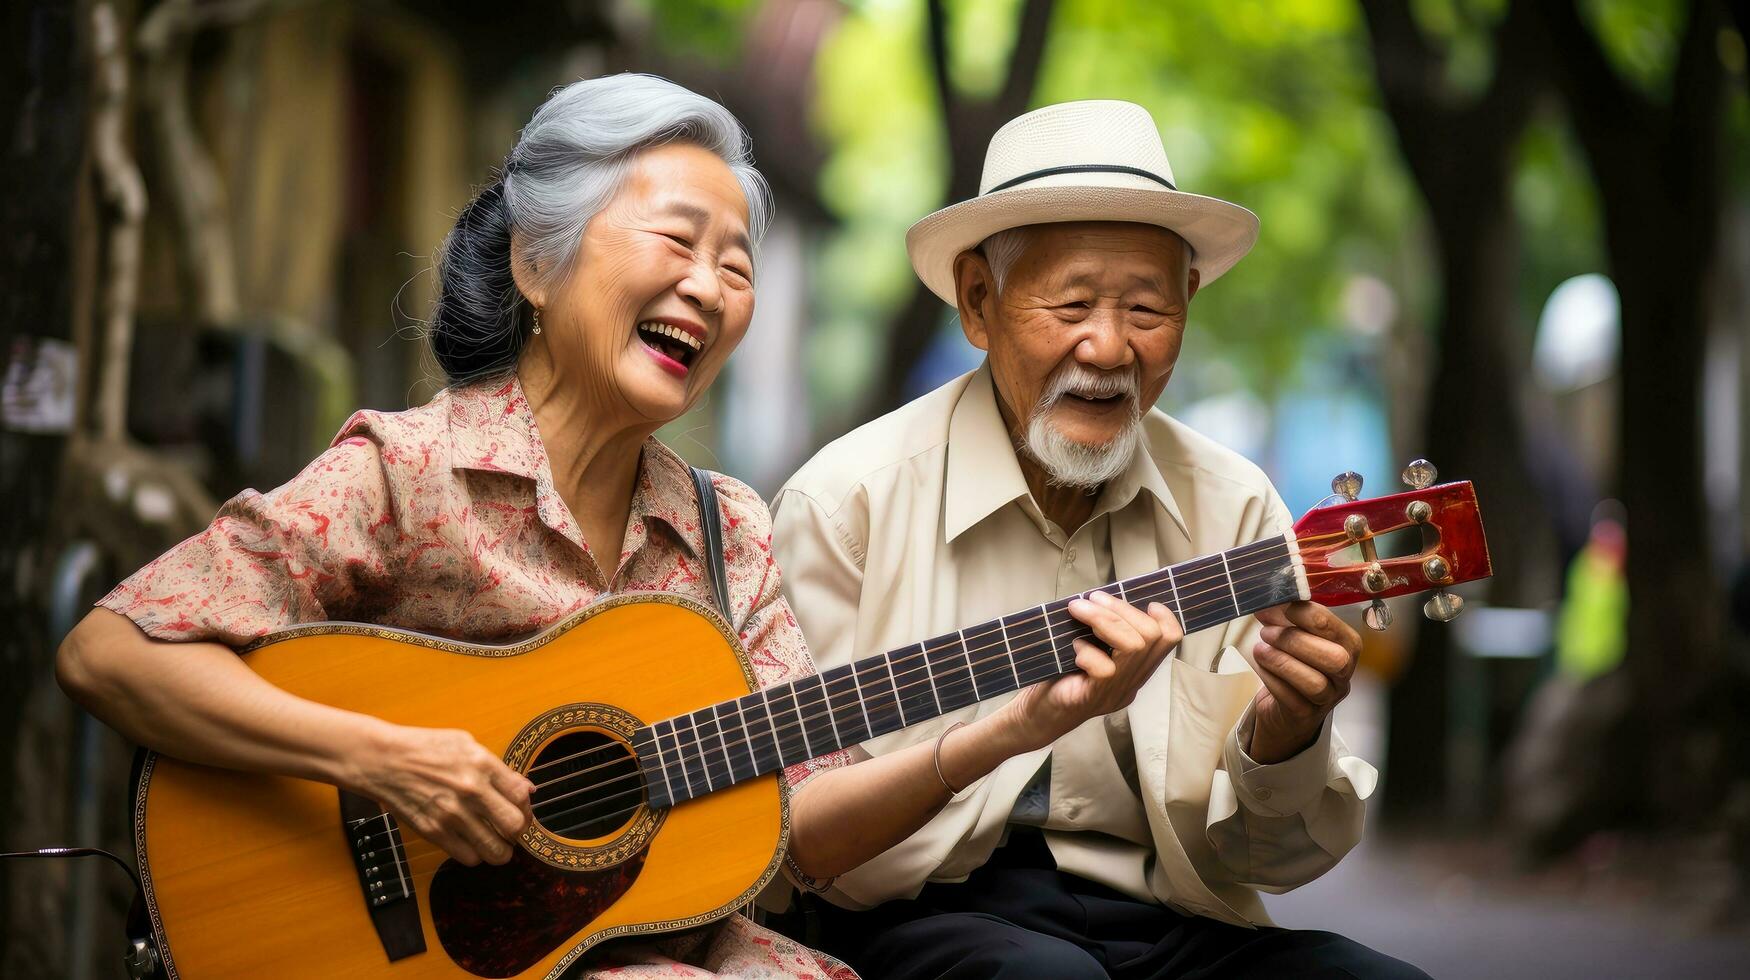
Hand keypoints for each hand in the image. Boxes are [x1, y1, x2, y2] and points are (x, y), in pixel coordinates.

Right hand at [345, 724, 533, 865]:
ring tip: (497, 844)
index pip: (522, 797)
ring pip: (495, 850)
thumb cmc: (425, 748)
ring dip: (501, 850)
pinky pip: (469, 858)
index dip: (527, 808)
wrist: (384, 761)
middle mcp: (471, 791)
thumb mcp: (466, 744)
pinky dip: (475, 855)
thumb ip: (498, 769)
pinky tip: (471, 843)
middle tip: (512, 830)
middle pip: (515, 827)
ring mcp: (453, 814)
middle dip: (519, 832)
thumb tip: (526, 789)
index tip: (521, 811)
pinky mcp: (435, 832)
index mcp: (482, 764)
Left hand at [997, 591, 1181, 751]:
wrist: (1033, 716)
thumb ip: (1103, 632)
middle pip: (1152, 637)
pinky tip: (1074, 647)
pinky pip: (1105, 670)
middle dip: (1122, 609)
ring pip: (1132, 647)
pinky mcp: (1090, 698)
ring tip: (1079, 609)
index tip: (1146, 603)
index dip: (1165, 617)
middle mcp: (1130, 683)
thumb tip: (1101, 599)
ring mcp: (1113, 693)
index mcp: (1134, 670)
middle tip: (1094, 598)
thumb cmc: (1058, 677)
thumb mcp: (1087, 648)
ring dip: (1104, 620)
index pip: (1169, 641)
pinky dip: (1089, 651)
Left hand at [1247, 601, 1359, 763]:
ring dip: (1282, 662)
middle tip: (1266, 632)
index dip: (1305, 614)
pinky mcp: (1305, 715)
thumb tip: (1268, 599)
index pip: (1334, 628)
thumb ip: (1287, 618)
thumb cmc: (1293, 664)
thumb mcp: (1295, 637)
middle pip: (1334, 659)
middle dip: (1296, 641)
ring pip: (1315, 683)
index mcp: (1347, 647)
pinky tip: (1260, 666)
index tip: (1278, 605)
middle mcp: (1343, 674)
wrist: (1284, 710)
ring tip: (1260, 649)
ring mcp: (1327, 698)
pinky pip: (1291, 698)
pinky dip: (1271, 679)